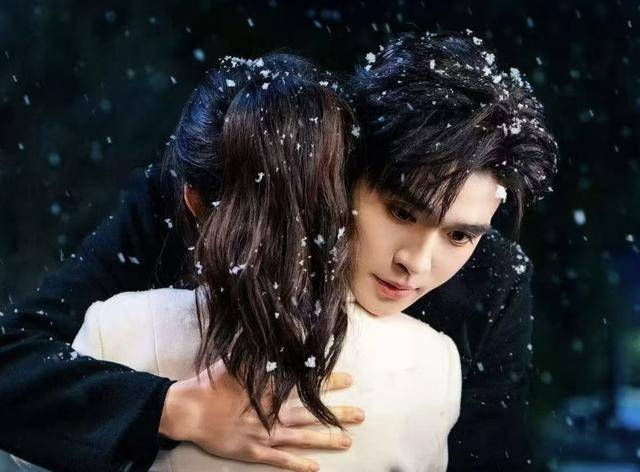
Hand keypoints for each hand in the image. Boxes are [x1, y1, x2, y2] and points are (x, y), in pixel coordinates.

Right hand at [159, 359, 363, 471]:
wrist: (188, 410)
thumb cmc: (210, 383)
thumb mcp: (235, 360)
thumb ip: (257, 353)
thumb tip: (275, 337)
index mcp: (268, 388)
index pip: (305, 385)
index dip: (328, 381)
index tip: (348, 379)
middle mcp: (271, 412)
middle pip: (310, 413)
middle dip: (337, 413)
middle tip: (360, 415)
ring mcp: (263, 434)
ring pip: (301, 438)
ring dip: (325, 439)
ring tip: (347, 441)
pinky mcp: (253, 452)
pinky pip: (280, 460)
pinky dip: (298, 464)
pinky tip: (315, 467)